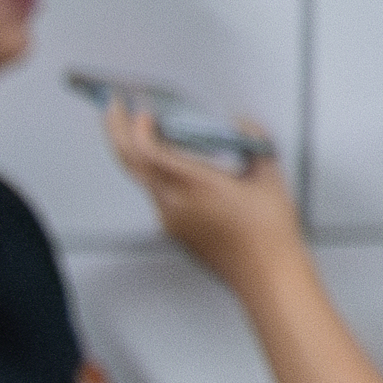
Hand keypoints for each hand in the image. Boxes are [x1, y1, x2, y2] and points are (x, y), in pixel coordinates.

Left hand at [111, 99, 301, 281]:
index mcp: (196, 185)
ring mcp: (169, 218)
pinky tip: (160, 159)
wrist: (266, 274)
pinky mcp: (172, 229)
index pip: (149, 152)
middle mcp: (174, 203)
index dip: (138, 128)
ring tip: (134, 128)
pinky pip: (154, 193)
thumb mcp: (268, 174)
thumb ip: (252, 141)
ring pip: (141, 178)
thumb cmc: (270, 232)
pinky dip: (150, 170)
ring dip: (133, 151)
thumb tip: (241, 124)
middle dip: (117, 131)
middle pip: (131, 163)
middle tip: (113, 108)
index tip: (140, 110)